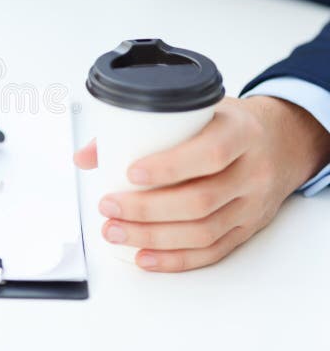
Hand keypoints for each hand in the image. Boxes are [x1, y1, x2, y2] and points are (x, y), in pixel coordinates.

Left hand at [74, 96, 329, 271]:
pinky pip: (213, 251)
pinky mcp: (247, 228)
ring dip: (153, 237)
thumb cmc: (228, 123)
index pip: (210, 154)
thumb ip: (141, 126)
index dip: (169, 167)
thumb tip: (86, 156)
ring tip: (115, 232)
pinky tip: (144, 256)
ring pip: (203, 231)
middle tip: (109, 207)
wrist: (282, 141)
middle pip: (200, 200)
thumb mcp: (196, 109)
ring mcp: (252, 204)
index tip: (130, 173)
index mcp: (240, 133)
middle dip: (147, 210)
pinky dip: (175, 259)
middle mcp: (252, 171)